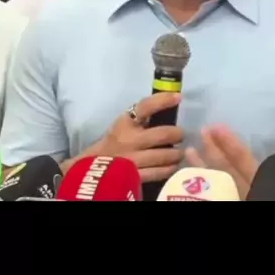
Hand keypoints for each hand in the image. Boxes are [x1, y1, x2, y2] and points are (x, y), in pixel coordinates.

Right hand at [62, 93, 183, 182]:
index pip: (145, 106)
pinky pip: (160, 172)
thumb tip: (171, 103)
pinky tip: (172, 166)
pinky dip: (170, 168)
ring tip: (179, 153)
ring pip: (165, 155)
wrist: (94, 168)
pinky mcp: (135, 176)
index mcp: (125, 123)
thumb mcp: (124, 124)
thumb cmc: (115, 142)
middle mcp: (129, 140)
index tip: (178, 97)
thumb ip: (142, 117)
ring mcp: (133, 159)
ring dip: (177, 153)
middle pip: (163, 134)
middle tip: (180, 135)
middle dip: (178, 134)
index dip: (163, 100)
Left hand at [185, 118, 274, 199]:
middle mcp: (243, 189)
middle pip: (225, 169)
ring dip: (201, 166)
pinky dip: (199, 184)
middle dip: (212, 149)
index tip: (215, 126)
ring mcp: (231, 197)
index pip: (242, 158)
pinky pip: (210, 194)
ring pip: (214, 182)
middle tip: (202, 131)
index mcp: (260, 177)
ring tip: (190, 150)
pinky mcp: (225, 200)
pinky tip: (191, 174)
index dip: (228, 142)